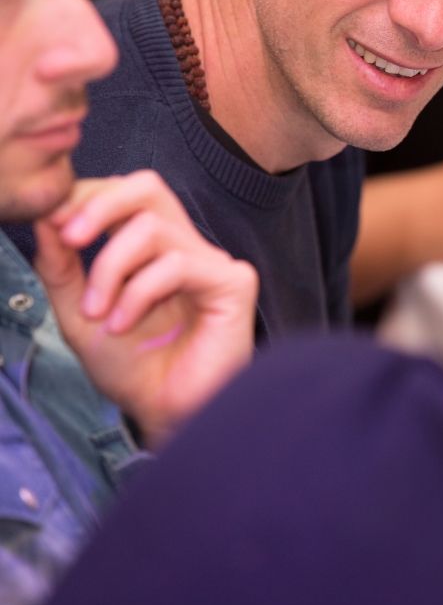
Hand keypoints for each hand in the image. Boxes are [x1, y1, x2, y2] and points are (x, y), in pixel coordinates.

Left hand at [34, 170, 257, 449]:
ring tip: (97, 311)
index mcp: (154, 247)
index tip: (53, 224)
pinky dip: (139, 292)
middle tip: (70, 236)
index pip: (125, 193)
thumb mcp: (79, 316)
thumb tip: (47, 219)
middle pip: (148, 186)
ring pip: (152, 228)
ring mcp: (211, 261)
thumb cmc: (133, 370)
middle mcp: (185, 245)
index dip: (88, 198)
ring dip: (111, 268)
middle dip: (101, 204)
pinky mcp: (232, 283)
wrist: (164, 417)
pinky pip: (176, 264)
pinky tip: (124, 323)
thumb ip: (62, 269)